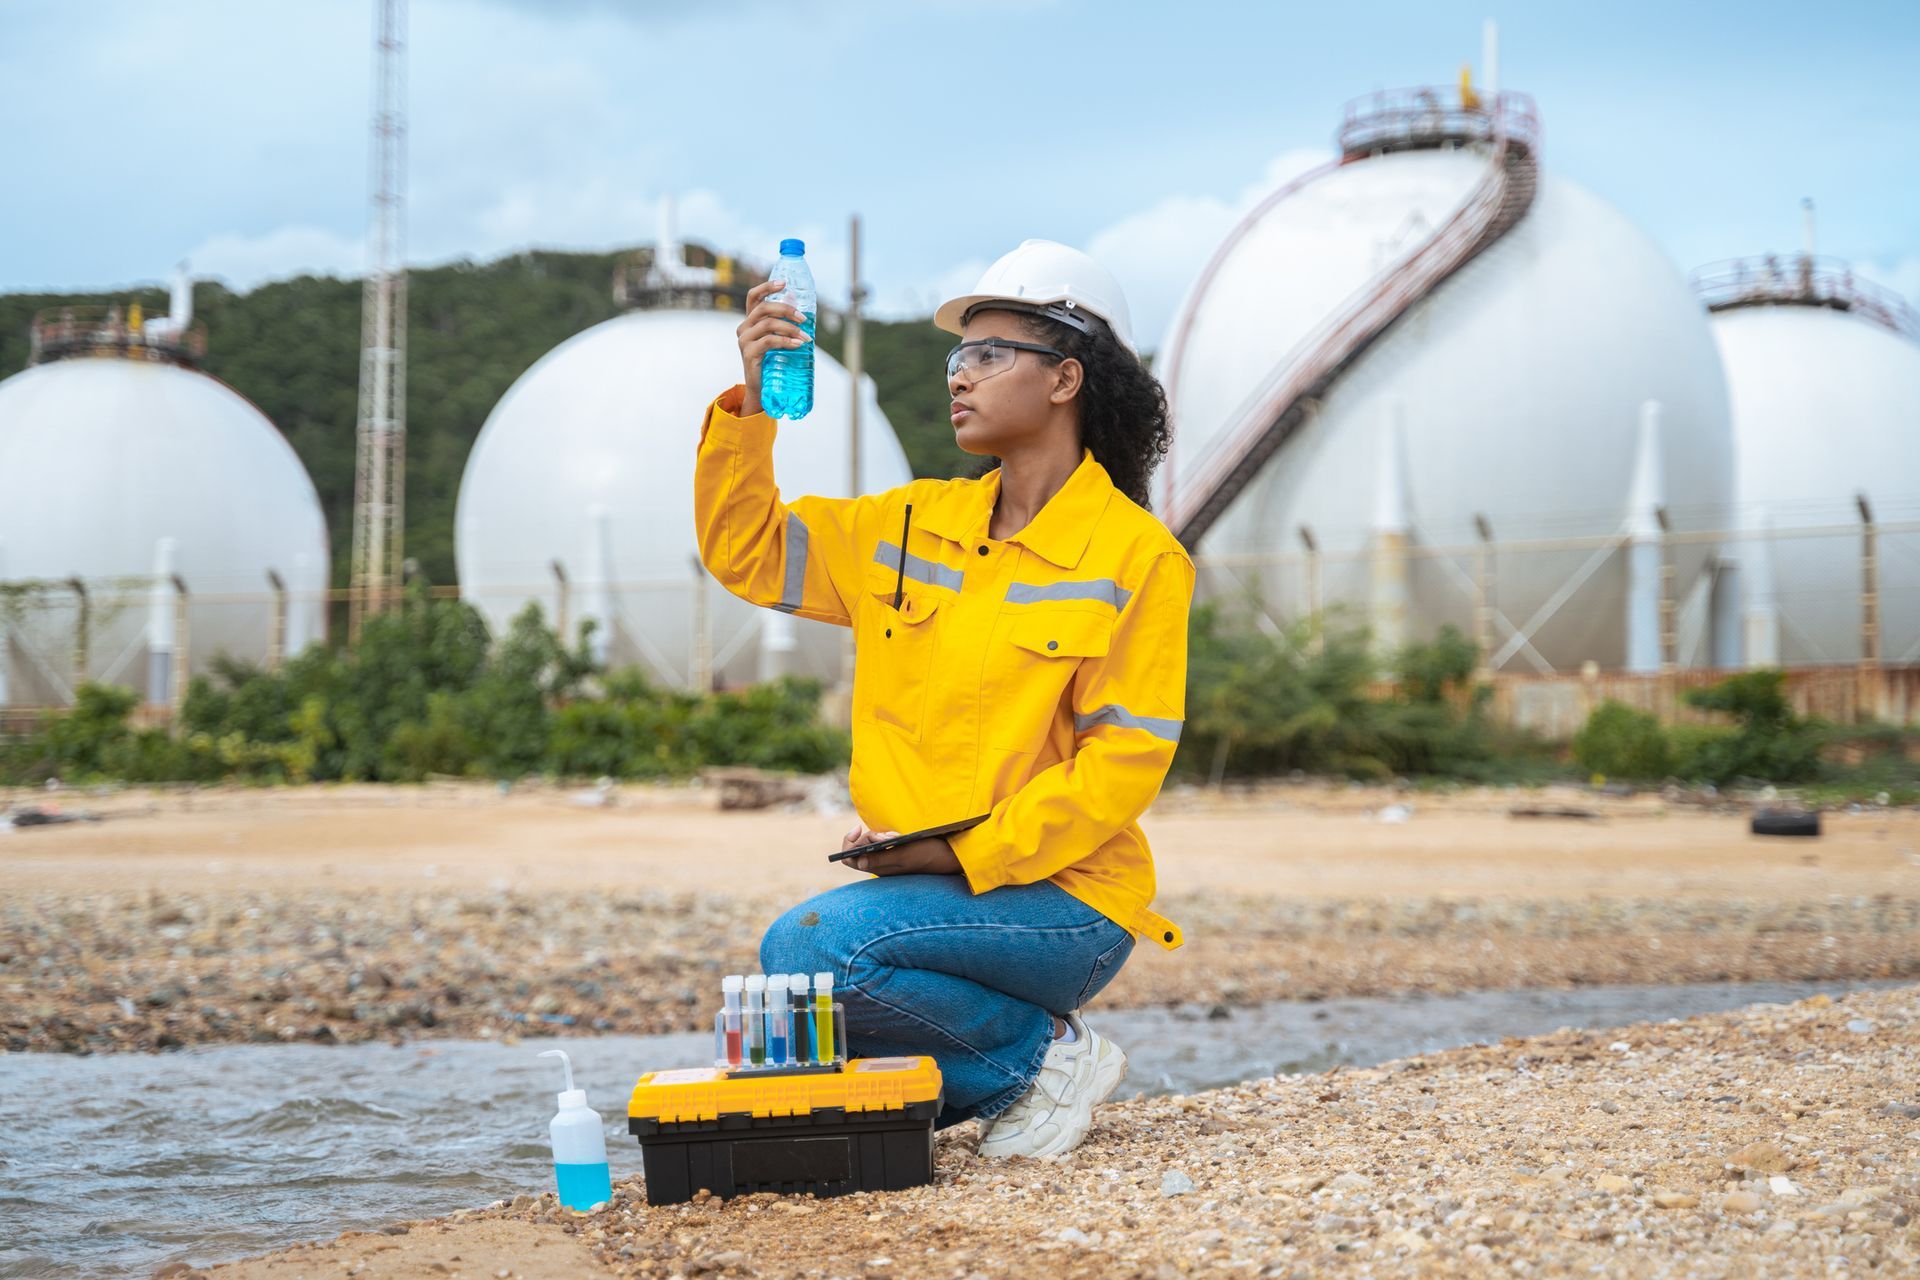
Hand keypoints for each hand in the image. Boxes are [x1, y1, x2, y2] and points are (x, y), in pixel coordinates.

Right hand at [735, 278, 809, 416]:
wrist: (761, 388)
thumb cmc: (772, 362)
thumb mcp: (777, 340)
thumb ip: (784, 326)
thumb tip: (804, 314)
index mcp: (750, 321)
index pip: (753, 297)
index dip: (767, 287)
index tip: (784, 283)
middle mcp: (744, 328)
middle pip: (764, 308)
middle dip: (786, 309)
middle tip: (804, 318)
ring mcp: (744, 340)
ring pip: (769, 324)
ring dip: (791, 328)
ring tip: (806, 337)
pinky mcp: (749, 353)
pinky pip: (769, 341)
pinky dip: (786, 341)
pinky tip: (798, 344)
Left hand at [839, 824, 963, 876]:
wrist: (948, 856)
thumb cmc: (928, 855)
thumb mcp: (905, 855)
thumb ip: (882, 858)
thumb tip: (859, 861)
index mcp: (878, 868)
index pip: (849, 858)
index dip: (849, 843)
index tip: (860, 829)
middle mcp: (879, 865)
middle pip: (859, 847)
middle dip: (868, 836)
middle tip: (885, 834)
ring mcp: (887, 859)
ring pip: (870, 843)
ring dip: (878, 835)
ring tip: (894, 836)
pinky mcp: (895, 852)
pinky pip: (881, 842)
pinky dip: (885, 835)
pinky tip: (897, 836)